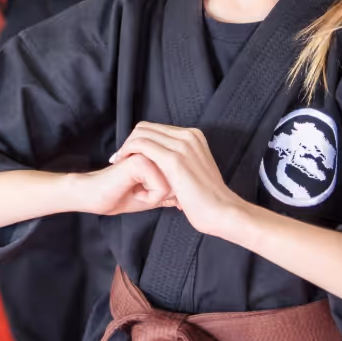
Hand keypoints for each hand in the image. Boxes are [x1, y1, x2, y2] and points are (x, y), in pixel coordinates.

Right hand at [71, 155, 176, 215]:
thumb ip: (167, 193)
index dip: (171, 193)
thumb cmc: (117, 197)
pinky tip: (133, 190)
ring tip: (137, 191)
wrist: (94, 198)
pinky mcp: (141, 160)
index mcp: (158, 156)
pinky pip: (160, 187)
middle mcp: (156, 151)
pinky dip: (150, 196)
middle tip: (139, 192)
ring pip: (171, 184)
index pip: (181, 177)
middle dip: (163, 196)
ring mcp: (149, 154)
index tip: (148, 194)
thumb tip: (185, 198)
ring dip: (156, 196)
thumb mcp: (150, 198)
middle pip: (179, 181)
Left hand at [109, 122, 251, 237]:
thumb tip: (164, 167)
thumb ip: (180, 163)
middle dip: (129, 141)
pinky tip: (123, 164)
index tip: (127, 156)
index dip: (137, 140)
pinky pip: (142, 145)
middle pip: (146, 127)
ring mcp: (183, 145)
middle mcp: (189, 135)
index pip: (155, 128)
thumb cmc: (207, 200)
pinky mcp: (174, 159)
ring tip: (119, 163)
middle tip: (119, 159)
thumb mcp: (194, 173)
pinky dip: (128, 152)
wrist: (222, 212)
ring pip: (141, 133)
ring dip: (126, 147)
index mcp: (194, 136)